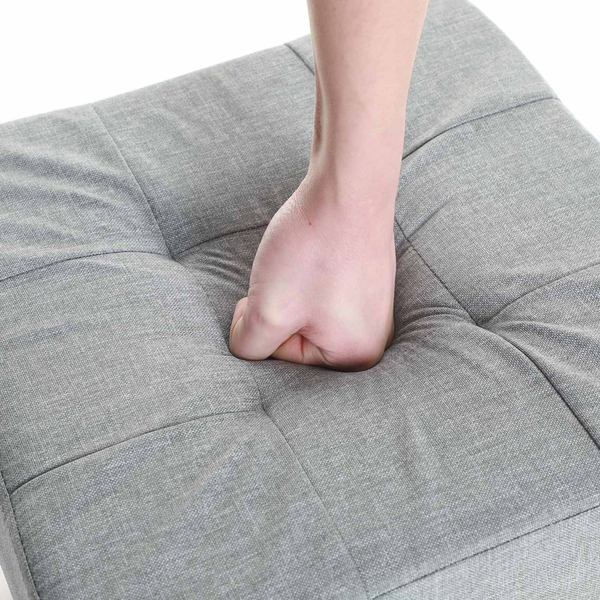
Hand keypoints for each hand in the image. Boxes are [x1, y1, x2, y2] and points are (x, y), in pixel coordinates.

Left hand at [229, 171, 395, 370]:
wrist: (349, 187)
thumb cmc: (313, 251)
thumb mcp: (268, 311)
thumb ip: (248, 345)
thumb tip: (246, 345)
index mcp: (355, 356)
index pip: (284, 358)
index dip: (263, 322)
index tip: (271, 290)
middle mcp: (373, 338)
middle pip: (300, 338)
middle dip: (281, 310)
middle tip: (286, 276)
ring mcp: (375, 307)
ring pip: (309, 314)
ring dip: (293, 292)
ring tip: (302, 263)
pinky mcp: (370, 281)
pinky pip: (327, 294)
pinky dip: (311, 278)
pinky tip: (315, 255)